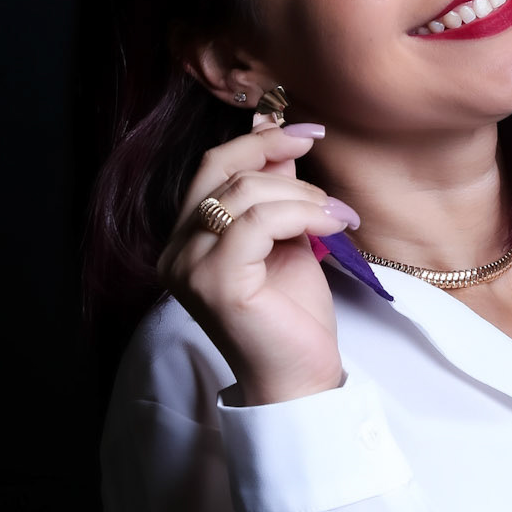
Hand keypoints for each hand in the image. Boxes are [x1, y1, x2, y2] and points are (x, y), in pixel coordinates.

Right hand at [155, 124, 360, 404]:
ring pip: (244, 194)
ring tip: (334, 215)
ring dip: (301, 195)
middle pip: (220, 170)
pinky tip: (332, 226)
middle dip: (277, 158)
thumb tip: (276, 135)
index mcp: (186, 240)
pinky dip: (302, 214)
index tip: (304, 132)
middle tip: (321, 170)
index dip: (258, 142)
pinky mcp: (216, 282)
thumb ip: (274, 193)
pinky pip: (257, 222)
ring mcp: (190, 267)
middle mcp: (177, 252)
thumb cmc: (292, 317)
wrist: (300, 379)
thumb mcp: (286, 239)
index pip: (211, 169)